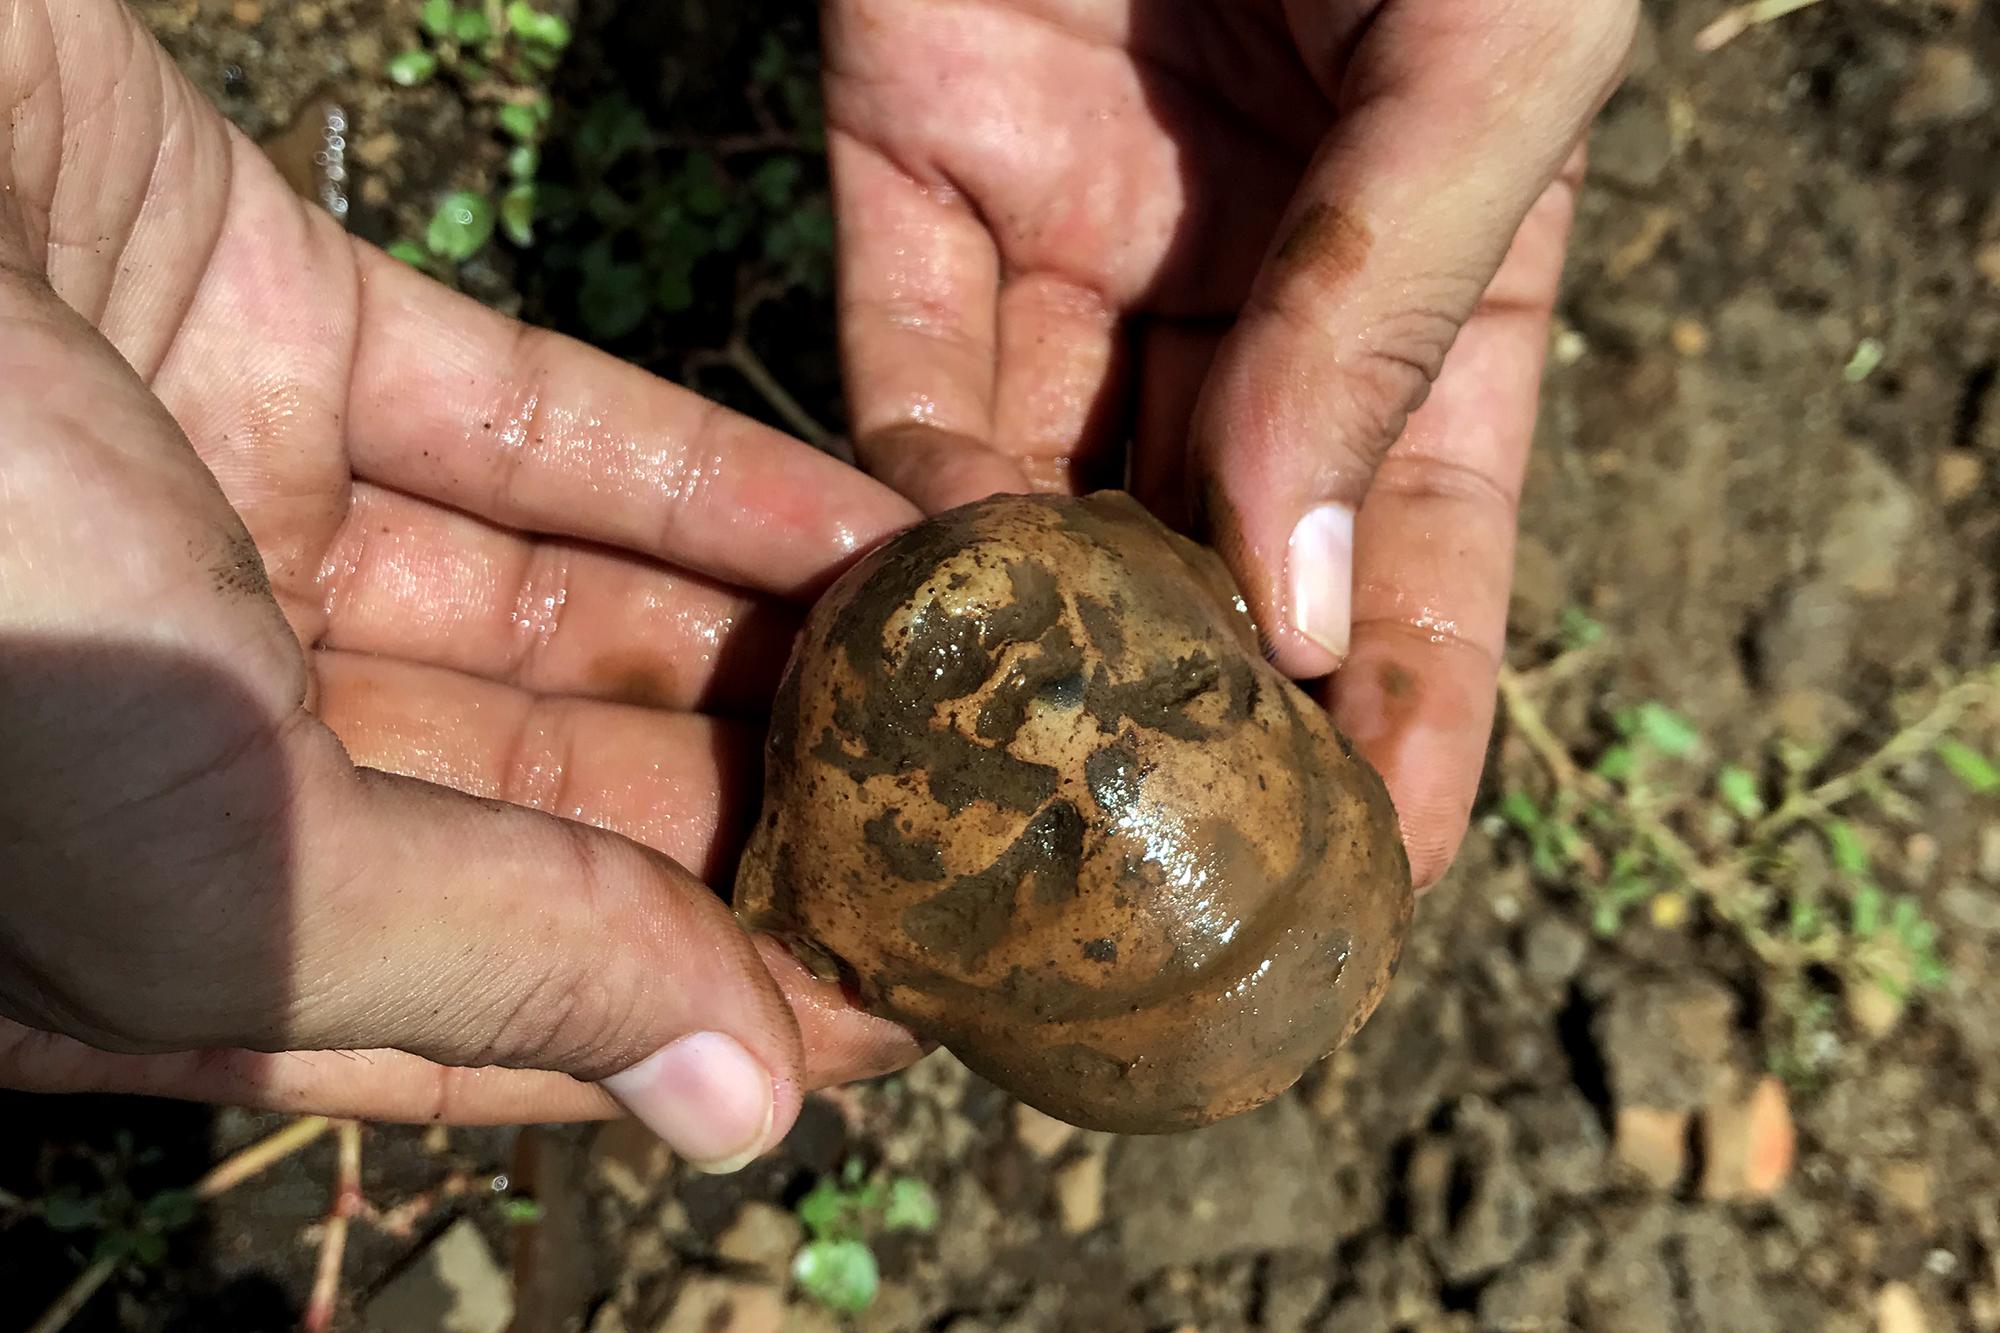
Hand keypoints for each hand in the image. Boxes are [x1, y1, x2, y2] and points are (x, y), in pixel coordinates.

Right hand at [0, 1, 921, 1171]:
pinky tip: (867, 528)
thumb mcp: (191, 828)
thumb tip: (735, 1107)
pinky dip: (697, 478)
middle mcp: (174, 725)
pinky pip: (530, 426)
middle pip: (532, 804)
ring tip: (954, 677)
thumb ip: (467, 958)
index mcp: (111, 916)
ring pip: (550, 614)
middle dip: (743, 823)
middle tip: (959, 826)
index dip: (682, 1013)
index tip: (884, 1006)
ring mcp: (224, 506)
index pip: (463, 1005)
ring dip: (747, 645)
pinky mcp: (273, 320)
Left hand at [824, 0, 1635, 885]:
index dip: (1403, 719)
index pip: (1415, 547)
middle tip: (1160, 876)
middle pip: (1211, 552)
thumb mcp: (1487, 57)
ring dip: (1031, 627)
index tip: (1380, 882)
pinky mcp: (917, 153)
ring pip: (1041, 482)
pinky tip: (922, 589)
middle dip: (1188, 716)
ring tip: (1023, 769)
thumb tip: (1299, 604)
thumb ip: (1393, 307)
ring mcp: (1078, 233)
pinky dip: (903, 483)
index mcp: (1428, 282)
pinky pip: (897, 355)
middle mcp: (1246, 292)